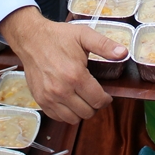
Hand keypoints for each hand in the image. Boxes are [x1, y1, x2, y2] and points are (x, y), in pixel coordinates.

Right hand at [0, 8, 124, 122]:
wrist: (31, 39)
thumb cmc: (58, 37)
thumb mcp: (84, 35)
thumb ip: (105, 45)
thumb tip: (123, 53)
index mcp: (75, 75)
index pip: (98, 100)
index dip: (106, 99)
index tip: (106, 94)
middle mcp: (61, 90)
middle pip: (87, 112)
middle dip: (94, 105)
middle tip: (93, 94)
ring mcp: (49, 97)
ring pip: (73, 119)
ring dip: (81, 111)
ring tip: (82, 98)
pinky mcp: (40, 100)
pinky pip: (58, 117)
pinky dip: (66, 113)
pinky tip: (69, 101)